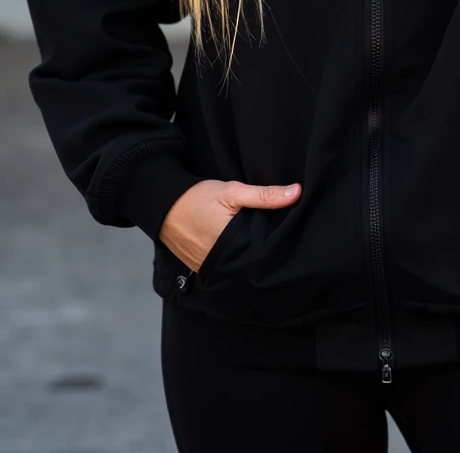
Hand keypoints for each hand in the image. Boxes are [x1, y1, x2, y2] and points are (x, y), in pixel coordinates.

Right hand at [158, 177, 300, 272]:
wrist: (162, 204)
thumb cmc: (197, 198)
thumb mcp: (232, 191)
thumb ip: (264, 195)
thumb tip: (297, 192)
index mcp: (233, 246)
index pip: (264, 253)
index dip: (278, 246)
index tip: (293, 239)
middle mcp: (222, 263)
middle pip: (252, 262)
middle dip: (265, 254)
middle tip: (282, 244)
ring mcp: (210, 268)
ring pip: (239, 266)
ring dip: (249, 258)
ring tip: (264, 248)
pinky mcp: (202, 267)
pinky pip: (224, 267)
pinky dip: (233, 260)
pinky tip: (242, 251)